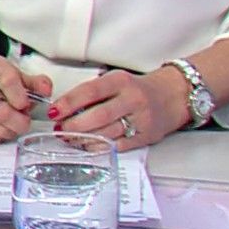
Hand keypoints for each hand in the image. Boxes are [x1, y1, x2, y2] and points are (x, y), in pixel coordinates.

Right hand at [0, 42, 52, 146]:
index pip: (7, 80)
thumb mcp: (20, 75)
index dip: (20, 95)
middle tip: (24, 118)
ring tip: (12, 121)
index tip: (26, 104)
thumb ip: (36, 83)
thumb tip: (46, 90)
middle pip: (1, 111)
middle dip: (20, 120)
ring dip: (11, 130)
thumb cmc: (1, 79)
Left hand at [48, 67, 189, 147]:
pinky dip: (100, 148)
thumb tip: (64, 107)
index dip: (69, 102)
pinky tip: (88, 146)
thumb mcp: (116, 81)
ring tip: (70, 138)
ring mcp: (140, 119)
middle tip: (60, 129)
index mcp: (121, 81)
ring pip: (107, 133)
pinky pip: (118, 146)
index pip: (90, 91)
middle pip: (98, 115)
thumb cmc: (138, 89)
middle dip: (74, 125)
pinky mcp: (146, 136)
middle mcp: (132, 99)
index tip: (54, 111)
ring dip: (83, 138)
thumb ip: (94, 92)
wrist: (173, 96)